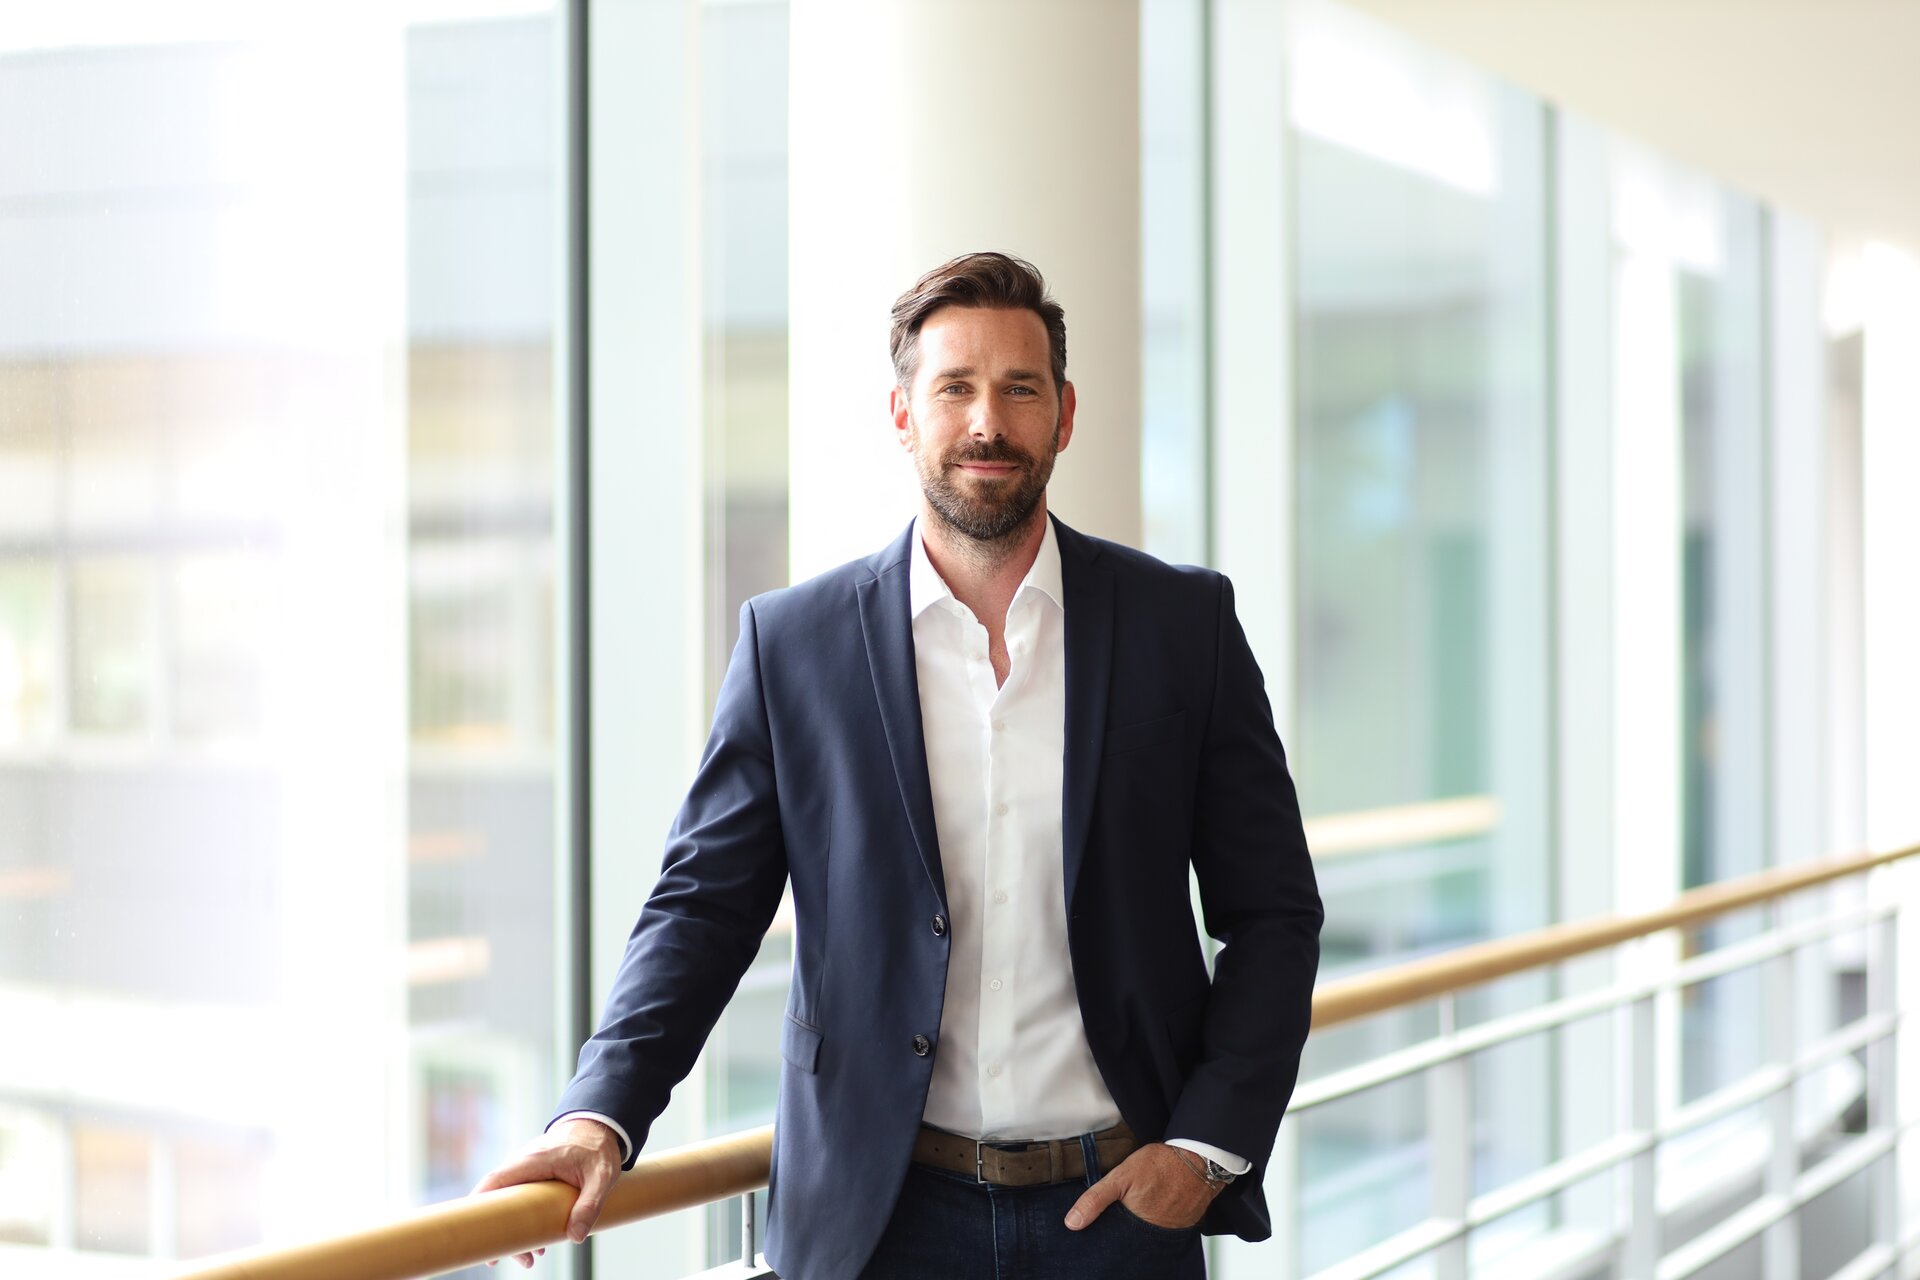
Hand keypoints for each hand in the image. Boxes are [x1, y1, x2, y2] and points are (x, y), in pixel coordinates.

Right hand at [471, 1118, 622, 1267]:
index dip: (480, 1205)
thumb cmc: (597, 1146)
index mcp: (534, 1160)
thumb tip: (576, 1236)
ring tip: (530, 1257)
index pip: (496, 1181)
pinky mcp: (533, 1175)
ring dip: (515, 1229)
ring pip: (509, 1202)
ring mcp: (526, 1169)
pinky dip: (523, 1219)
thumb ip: (590, 1204)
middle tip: (508, 1258)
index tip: (475, 1231)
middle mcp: (523, 1163)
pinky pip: (520, 1198)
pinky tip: (538, 1240)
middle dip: (501, 1231)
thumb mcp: (601, 1175)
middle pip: (498, 1199)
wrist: (598, 1126)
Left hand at [1063, 1143, 1221, 1232]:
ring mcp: (1173, 1230)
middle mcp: (1155, 1234)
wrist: (1199, 1157)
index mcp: (1136, 1226)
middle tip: (1128, 1210)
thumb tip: (1071, 1223)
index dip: (1108, 1234)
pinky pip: (1169, 1227)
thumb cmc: (1160, 1164)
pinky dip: (1162, 1219)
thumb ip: (1095, 1199)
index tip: (1105, 1226)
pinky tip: (1158, 1205)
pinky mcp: (1186, 1224)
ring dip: (1145, 1224)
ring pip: (1151, 1233)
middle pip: (1133, 1238)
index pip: (1116, 1240)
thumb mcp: (1120, 1176)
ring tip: (1144, 1206)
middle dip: (1126, 1230)